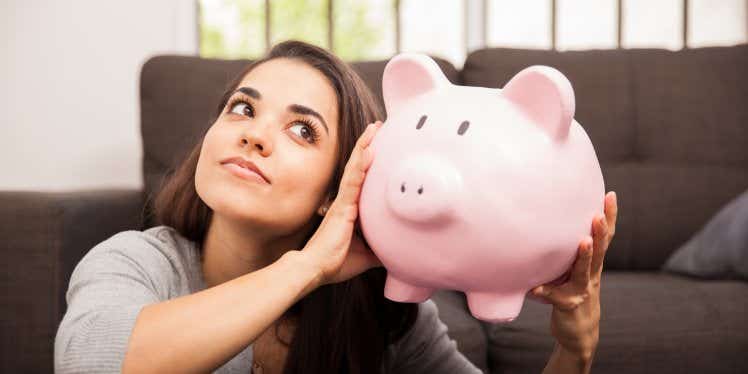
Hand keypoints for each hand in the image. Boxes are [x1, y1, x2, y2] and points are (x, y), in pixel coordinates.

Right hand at [301, 121, 383, 285]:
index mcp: (350, 209)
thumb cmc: (335, 262)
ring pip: (356, 168)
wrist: (315, 269)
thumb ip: (379, 250)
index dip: (368, 161)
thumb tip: (397, 254)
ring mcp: (343, 202)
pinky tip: (368, 150)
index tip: (377, 145)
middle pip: (358, 168)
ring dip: (365, 147)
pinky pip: (352, 181)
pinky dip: (360, 165)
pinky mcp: (342, 207)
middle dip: (367, 146)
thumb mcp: (366, 256)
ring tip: (374, 128)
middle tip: (377, 127)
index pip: (361, 180)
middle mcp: (345, 201)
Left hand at [527, 191, 617, 359]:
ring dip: (585, 256)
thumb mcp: (572, 270)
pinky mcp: (567, 305)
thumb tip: (547, 221)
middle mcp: (591, 274)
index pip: (605, 236)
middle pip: (600, 250)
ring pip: (584, 272)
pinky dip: (544, 291)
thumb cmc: (571, 293)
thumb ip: (566, 251)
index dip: (610, 216)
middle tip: (598, 214)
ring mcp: (581, 290)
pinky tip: (534, 288)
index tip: (611, 195)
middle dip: (600, 231)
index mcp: (592, 263)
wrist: (578, 332)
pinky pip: (554, 297)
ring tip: (584, 241)